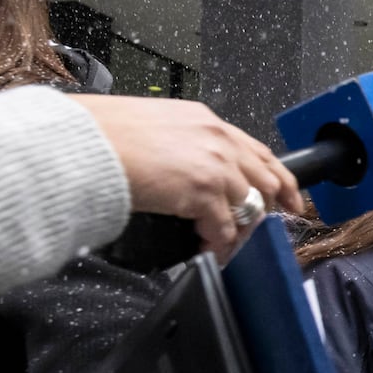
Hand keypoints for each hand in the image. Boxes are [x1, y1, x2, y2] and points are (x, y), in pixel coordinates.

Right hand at [69, 94, 303, 258]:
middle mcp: (218, 140)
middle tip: (267, 228)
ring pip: (249, 207)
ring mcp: (216, 166)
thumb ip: (180, 145)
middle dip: (270, 207)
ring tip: (223, 243)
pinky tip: (207, 251)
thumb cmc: (102, 133)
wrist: (83, 143)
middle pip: (266, 180)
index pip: (256, 151)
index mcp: (206, 121)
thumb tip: (183, 169)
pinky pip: (226, 229)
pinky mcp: (205, 193)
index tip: (289, 196)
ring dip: (238, 230)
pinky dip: (218, 245)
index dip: (277, 177)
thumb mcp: (152, 126)